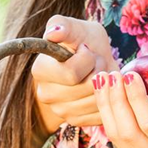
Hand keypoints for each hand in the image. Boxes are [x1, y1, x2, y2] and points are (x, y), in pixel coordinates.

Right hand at [31, 16, 119, 131]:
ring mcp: (60, 111)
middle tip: (96, 61)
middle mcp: (45, 95)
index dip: (87, 59)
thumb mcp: (76, 28)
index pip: (71, 73)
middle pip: (86, 88)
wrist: (89, 64)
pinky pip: (101, 112)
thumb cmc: (82, 42)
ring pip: (96, 101)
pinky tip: (101, 88)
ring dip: (105, 85)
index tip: (86, 49)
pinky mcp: (75, 121)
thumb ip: (64, 25)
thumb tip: (53, 33)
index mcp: (40, 70)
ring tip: (98, 73)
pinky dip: (107, 99)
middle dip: (99, 71)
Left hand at [92, 70, 147, 147]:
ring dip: (106, 105)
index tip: (131, 74)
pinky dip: (105, 110)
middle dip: (116, 101)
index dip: (137, 99)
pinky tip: (102, 89)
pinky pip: (113, 134)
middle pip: (129, 133)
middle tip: (113, 74)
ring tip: (103, 78)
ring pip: (116, 135)